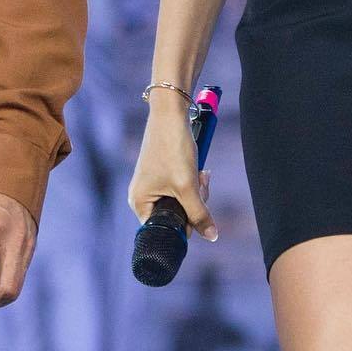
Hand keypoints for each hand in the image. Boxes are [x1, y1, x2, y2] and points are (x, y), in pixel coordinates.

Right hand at [128, 104, 217, 241]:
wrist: (171, 114)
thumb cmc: (172, 149)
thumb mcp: (188, 186)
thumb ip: (200, 214)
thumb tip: (212, 236)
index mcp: (139, 203)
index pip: (165, 230)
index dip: (185, 225)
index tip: (198, 210)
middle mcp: (142, 196)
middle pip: (175, 216)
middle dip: (194, 203)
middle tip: (200, 185)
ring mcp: (153, 185)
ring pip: (182, 201)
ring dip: (196, 191)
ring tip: (201, 174)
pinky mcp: (163, 174)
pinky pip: (181, 188)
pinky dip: (193, 181)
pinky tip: (200, 169)